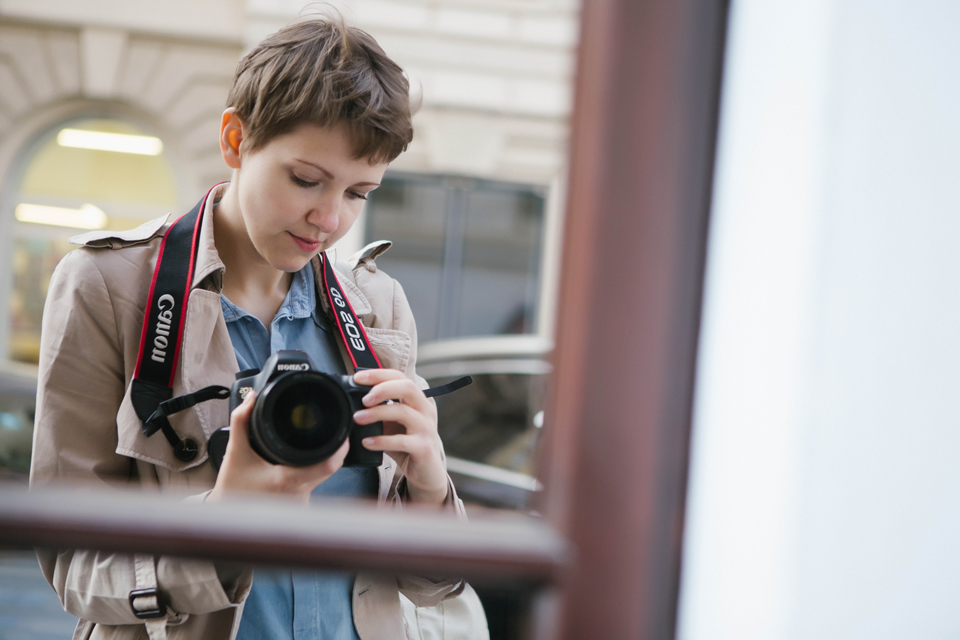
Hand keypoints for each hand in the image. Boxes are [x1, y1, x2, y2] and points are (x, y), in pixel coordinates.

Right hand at [208, 391, 348, 502]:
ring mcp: (301, 504)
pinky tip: (300, 466)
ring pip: (323, 478)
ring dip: (320, 462)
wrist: (225, 518)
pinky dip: (311, 473)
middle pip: (330, 469)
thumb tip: (251, 398)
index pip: (328, 465)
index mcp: (287, 480)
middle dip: (331, 450)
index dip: (340, 448)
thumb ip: (241, 421)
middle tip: (328, 434)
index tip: (342, 434)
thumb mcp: (234, 452)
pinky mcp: (300, 507)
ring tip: (310, 449)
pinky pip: (314, 486)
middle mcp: (299, 495)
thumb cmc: (231, 489)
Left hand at [352, 369, 448, 504]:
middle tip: (363, 399)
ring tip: (357, 418)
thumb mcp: (393, 425)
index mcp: (418, 400)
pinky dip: (381, 440)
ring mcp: (426, 429)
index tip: (358, 377)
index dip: (379, 374)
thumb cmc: (407, 446)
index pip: (400, 377)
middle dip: (382, 388)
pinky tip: (367, 442)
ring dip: (377, 413)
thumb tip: (352, 402)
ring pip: (403, 412)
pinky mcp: (423, 448)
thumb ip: (380, 412)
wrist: (427, 472)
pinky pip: (401, 441)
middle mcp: (425, 410)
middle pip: (407, 387)